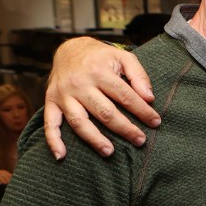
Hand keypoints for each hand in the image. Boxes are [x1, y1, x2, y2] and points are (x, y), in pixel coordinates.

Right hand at [44, 37, 158, 159]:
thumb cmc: (101, 57)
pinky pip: (50, 123)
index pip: (125, 96)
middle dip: (124, 128)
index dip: (142, 111)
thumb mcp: (123, 57)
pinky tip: (61, 156)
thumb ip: (138, 75)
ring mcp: (63, 95)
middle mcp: (79, 84)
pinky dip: (53, 141)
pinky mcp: (51, 102)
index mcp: (99, 72)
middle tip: (140, 140)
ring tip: (110, 152)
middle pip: (104, 112)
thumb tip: (149, 98)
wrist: (69, 49)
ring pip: (79, 121)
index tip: (156, 122)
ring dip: (94, 139)